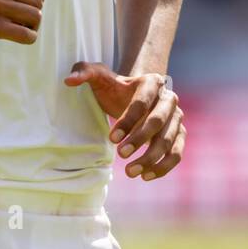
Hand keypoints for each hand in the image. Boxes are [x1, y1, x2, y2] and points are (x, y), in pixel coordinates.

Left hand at [64, 63, 184, 180]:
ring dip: (151, 158)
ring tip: (129, 172)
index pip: (142, 103)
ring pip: (169, 140)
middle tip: (120, 154)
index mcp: (153, 81)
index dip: (128, 121)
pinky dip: (164, 167)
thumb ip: (84, 72)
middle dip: (140, 139)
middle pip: (159, 121)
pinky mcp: (179, 135)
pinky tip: (145, 176)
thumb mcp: (99, 76)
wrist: (133, 95)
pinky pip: (177, 154)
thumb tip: (69, 80)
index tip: (111, 139)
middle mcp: (169, 99)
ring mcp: (177, 118)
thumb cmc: (114, 88)